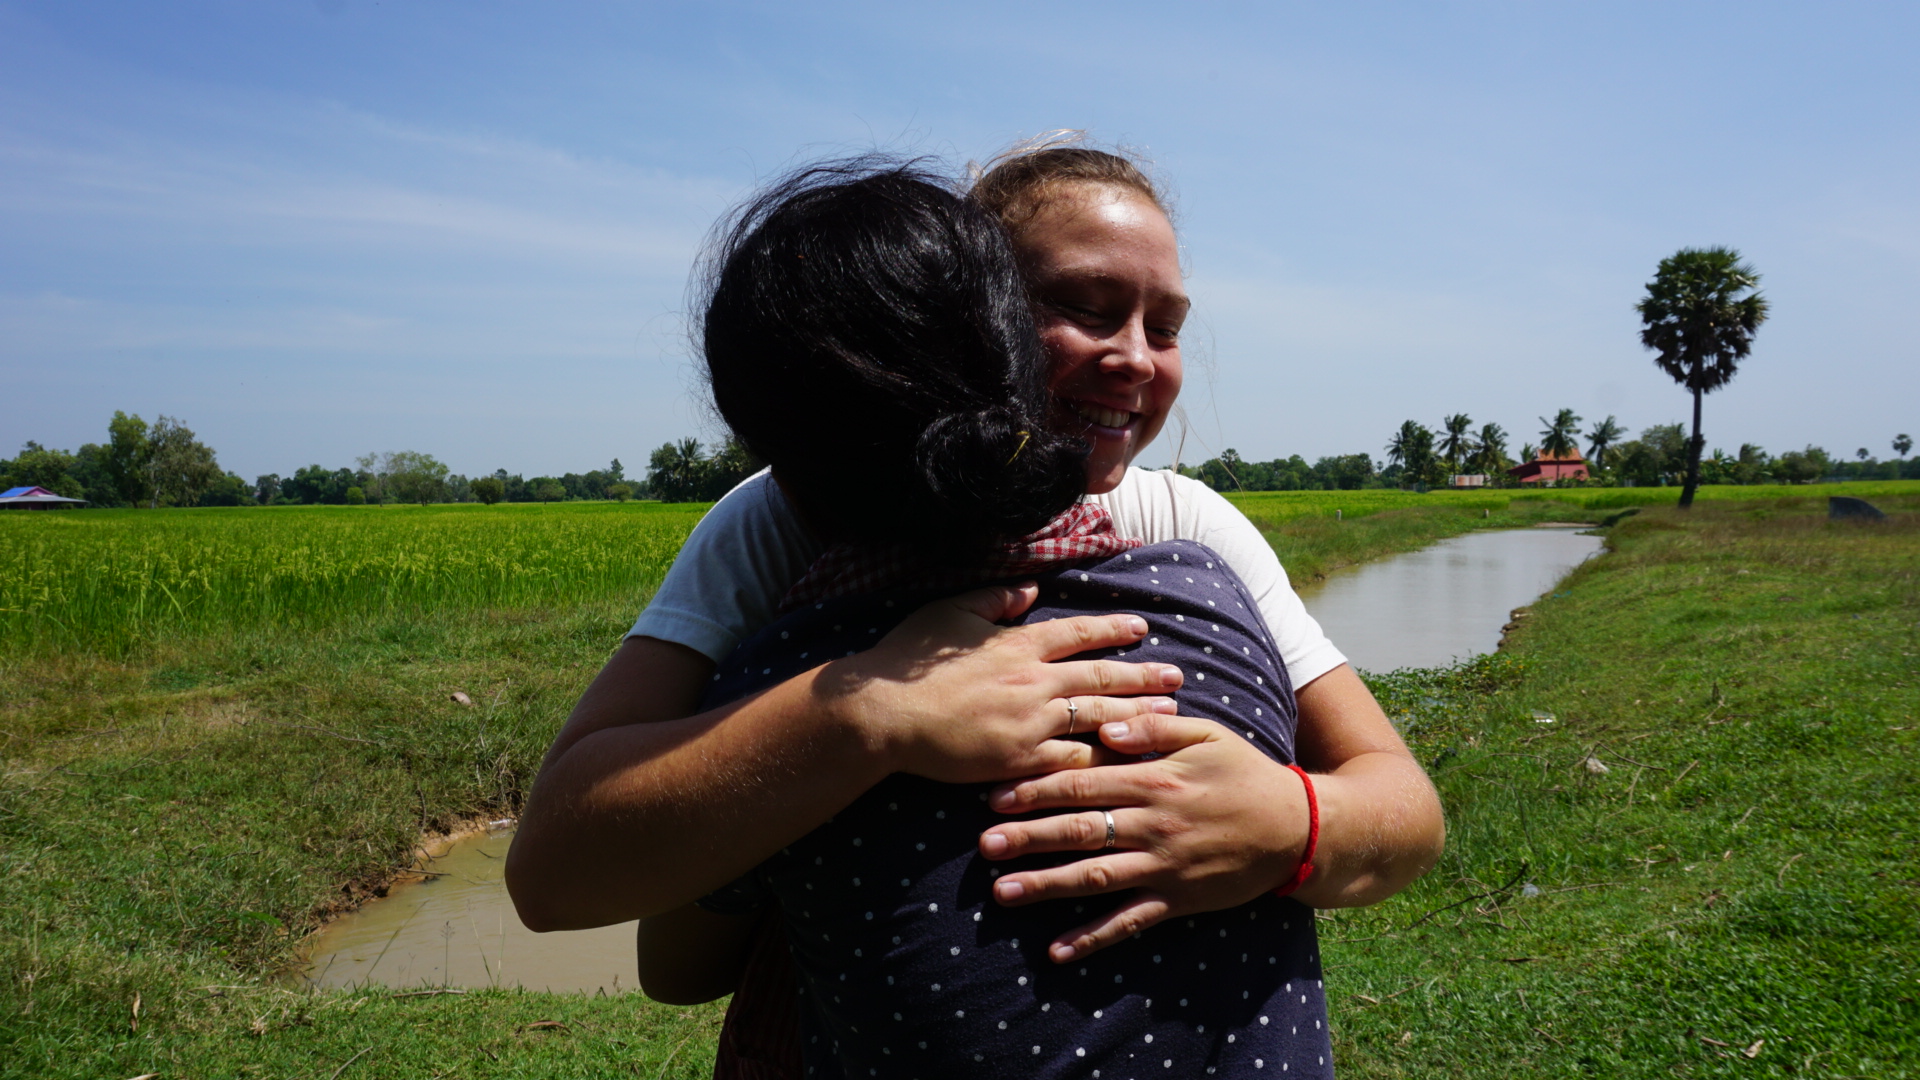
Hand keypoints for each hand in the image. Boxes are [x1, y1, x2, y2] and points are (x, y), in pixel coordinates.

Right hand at [819, 582, 1184, 784]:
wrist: (884, 714)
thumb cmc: (908, 661)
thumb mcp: (949, 613)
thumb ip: (993, 601)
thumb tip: (1028, 591)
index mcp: (1017, 643)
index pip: (1078, 633)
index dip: (1112, 629)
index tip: (1141, 629)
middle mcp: (1033, 680)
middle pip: (1101, 676)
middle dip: (1143, 676)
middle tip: (1177, 676)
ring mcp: (1030, 722)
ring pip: (1097, 718)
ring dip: (1136, 716)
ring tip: (1169, 715)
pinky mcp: (1019, 759)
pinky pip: (1072, 759)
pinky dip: (1103, 759)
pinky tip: (1128, 761)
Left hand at [976, 712, 1310, 961]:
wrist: (1299, 829)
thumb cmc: (1245, 773)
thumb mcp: (1208, 735)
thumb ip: (1155, 728)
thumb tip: (1105, 725)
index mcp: (1157, 779)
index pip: (1085, 781)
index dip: (1037, 787)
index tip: (995, 794)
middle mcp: (1155, 824)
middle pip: (1080, 829)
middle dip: (1028, 836)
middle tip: (984, 844)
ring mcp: (1165, 866)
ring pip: (1096, 877)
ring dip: (1047, 885)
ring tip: (1002, 892)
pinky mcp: (1178, 900)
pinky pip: (1129, 922)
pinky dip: (1093, 937)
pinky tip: (1057, 950)